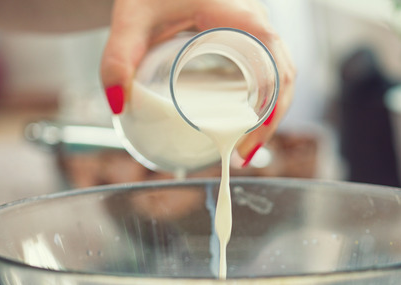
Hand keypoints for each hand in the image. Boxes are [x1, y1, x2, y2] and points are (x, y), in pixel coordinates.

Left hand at [100, 0, 294, 161]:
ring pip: (280, 74)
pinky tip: (245, 121)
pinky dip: (264, 99)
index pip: (274, 61)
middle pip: (283, 75)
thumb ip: (117, 59)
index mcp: (237, 15)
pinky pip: (269, 69)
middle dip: (270, 119)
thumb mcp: (131, 21)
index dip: (273, 103)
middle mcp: (254, 19)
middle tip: (243, 154)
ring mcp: (254, 27)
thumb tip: (119, 103)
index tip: (252, 136)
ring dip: (270, 112)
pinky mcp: (247, 35)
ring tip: (244, 146)